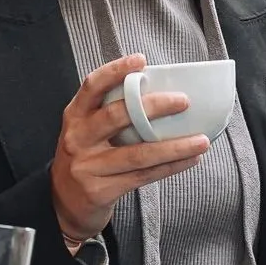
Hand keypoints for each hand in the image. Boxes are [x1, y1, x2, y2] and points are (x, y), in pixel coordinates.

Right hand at [51, 54, 210, 242]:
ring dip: (174, 146)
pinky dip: (170, 167)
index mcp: (75, 116)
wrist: (63, 204)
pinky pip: (142, 176)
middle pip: (117, 116)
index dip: (115, 71)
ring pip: (137, 153)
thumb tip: (162, 94)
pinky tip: (190, 160)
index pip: (92, 86)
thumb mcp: (87, 132)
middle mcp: (77, 138)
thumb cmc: (86, 159)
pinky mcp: (100, 190)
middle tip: (183, 101)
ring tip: (202, 141)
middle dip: (153, 106)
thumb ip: (112, 114)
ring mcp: (87, 166)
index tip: (140, 60)